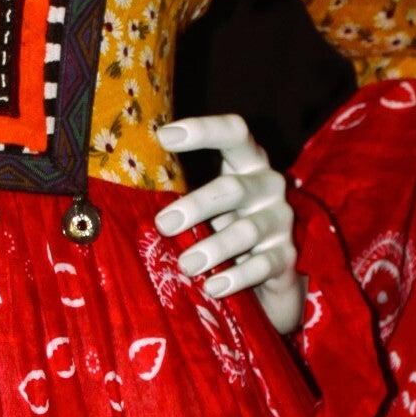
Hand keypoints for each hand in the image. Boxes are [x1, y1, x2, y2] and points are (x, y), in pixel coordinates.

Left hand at [153, 115, 304, 334]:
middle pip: (232, 189)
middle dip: (196, 206)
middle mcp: (268, 186)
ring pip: (246, 231)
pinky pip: (262, 266)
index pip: (234, 134)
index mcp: (248, 164)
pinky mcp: (286, 257)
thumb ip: (184, 194)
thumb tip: (129, 200)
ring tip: (185, 265)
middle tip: (163, 225)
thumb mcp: (210, 205)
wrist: (273, 272)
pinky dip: (236, 277)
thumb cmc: (228, 227)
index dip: (204, 130)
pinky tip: (213, 287)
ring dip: (213, 248)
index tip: (163, 136)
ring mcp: (281, 221)